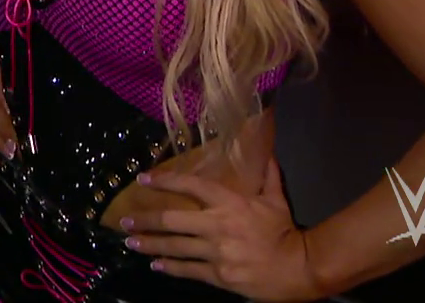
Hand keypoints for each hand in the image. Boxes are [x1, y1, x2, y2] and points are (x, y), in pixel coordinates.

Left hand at [122, 159, 324, 301]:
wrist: (300, 268)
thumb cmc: (285, 232)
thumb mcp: (276, 200)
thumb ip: (267, 175)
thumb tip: (266, 150)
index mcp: (230, 203)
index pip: (192, 187)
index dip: (166, 181)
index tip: (143, 179)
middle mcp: (218, 225)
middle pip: (173, 220)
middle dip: (146, 220)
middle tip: (125, 220)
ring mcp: (216, 252)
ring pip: (175, 246)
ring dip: (150, 244)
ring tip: (131, 242)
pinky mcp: (219, 275)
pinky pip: (188, 270)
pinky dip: (169, 267)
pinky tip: (155, 265)